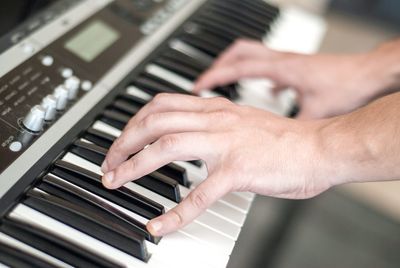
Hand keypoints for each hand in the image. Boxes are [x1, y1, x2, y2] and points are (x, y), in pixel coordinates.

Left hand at [100, 93, 331, 235]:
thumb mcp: (243, 121)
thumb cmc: (285, 140)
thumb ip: (216, 124)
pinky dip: (175, 212)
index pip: (163, 104)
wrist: (320, 147)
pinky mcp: (239, 171)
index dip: (135, 120)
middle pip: (155, 121)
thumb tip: (193, 133)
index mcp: (216, 109)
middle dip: (124, 141)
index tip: (123, 137)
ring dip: (134, 165)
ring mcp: (226, 144)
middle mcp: (216, 121)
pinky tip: (160, 225)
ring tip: (117, 181)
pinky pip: (200, 195)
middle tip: (109, 161)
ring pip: (167, 147)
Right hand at [194, 39, 395, 118]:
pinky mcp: (293, 66)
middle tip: (204, 81)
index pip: (238, 68)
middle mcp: (281, 60)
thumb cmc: (345, 88)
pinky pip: (266, 63)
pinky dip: (254, 72)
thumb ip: (289, 128)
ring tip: (222, 81)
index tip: (198, 85)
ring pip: (251, 53)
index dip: (215, 77)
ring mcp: (287, 60)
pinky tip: (257, 88)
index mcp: (281, 70)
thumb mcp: (313, 114)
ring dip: (234, 65)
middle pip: (239, 52)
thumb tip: (273, 146)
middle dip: (218, 65)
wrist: (369, 74)